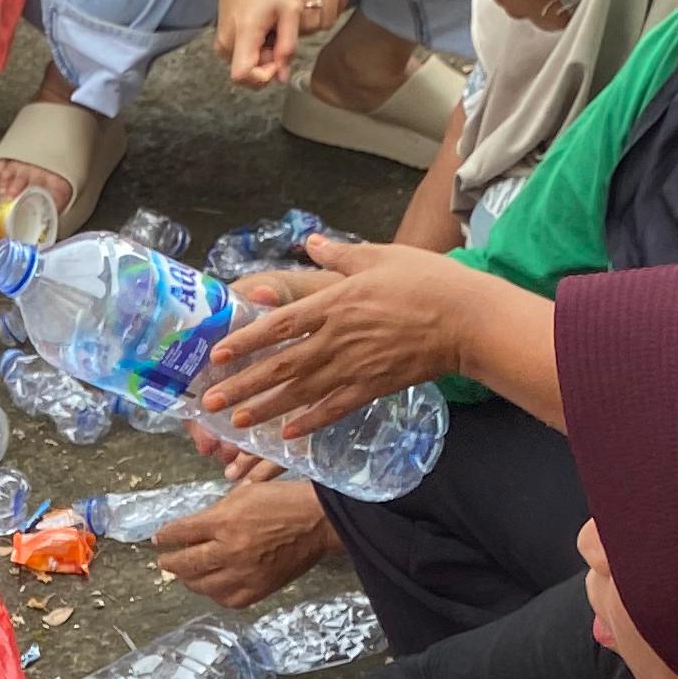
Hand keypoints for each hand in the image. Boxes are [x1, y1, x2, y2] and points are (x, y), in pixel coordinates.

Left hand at [155, 460, 338, 611]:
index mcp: (224, 522)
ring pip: (202, 586)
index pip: (181, 532)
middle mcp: (229, 550)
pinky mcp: (258, 589)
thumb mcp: (245, 493)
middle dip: (170, 562)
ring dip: (188, 581)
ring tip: (185, 575)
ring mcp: (243, 574)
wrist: (319, 522)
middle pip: (186, 564)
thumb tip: (195, 529)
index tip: (158, 539)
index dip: (165, 537)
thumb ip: (216, 512)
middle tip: (165, 562)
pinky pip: (226, 599)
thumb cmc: (283, 501)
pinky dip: (214, 594)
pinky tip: (211, 587)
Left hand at [196, 232, 465, 441]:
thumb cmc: (428, 281)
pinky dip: (310, 423)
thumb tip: (311, 243)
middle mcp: (336, 339)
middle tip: (209, 402)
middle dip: (242, 385)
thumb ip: (340, 254)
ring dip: (265, 409)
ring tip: (236, 423)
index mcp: (334, 303)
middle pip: (280, 366)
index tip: (218, 355)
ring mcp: (354, 366)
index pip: (279, 325)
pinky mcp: (374, 387)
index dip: (245, 341)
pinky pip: (335, 408)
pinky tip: (288, 435)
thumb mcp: (380, 256)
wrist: (467, 320)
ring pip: (300, 392)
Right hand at [210, 0, 307, 88]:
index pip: (243, 75)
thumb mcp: (290, 9)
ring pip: (245, 69)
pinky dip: (255, 53)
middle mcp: (226, 45)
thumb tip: (282, 77)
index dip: (263, 77)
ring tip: (272, 32)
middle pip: (247, 76)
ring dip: (263, 59)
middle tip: (280, 40)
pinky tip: (264, 34)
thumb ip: (288, 44)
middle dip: (268, 67)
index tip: (278, 60)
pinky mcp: (222, 43)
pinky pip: (241, 59)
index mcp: (244, 34)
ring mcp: (222, 44)